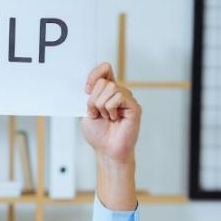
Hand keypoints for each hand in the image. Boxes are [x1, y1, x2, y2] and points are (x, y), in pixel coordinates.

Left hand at [81, 63, 141, 210]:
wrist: (107, 150)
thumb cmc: (98, 134)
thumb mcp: (86, 112)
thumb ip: (89, 96)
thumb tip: (90, 83)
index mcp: (107, 91)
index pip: (104, 69)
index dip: (94, 74)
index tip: (86, 89)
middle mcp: (118, 92)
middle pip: (103, 81)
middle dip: (93, 100)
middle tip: (97, 113)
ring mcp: (127, 98)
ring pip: (110, 89)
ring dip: (101, 106)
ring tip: (107, 118)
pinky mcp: (133, 106)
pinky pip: (118, 97)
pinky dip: (110, 109)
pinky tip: (114, 119)